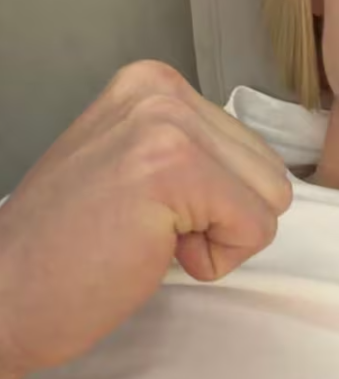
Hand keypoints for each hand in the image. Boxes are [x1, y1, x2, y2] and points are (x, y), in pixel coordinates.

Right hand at [0, 61, 291, 378]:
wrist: (4, 294)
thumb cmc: (69, 245)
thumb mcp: (133, 161)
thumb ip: (194, 148)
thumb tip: (261, 170)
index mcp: (153, 84)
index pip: (249, 148)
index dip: (213, 198)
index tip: (149, 208)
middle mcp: (162, 91)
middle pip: (268, 170)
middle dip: (222, 215)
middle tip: (148, 227)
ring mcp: (167, 125)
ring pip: (271, 197)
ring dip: (219, 235)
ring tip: (150, 234)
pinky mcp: (175, 168)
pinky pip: (256, 227)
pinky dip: (215, 259)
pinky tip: (153, 250)